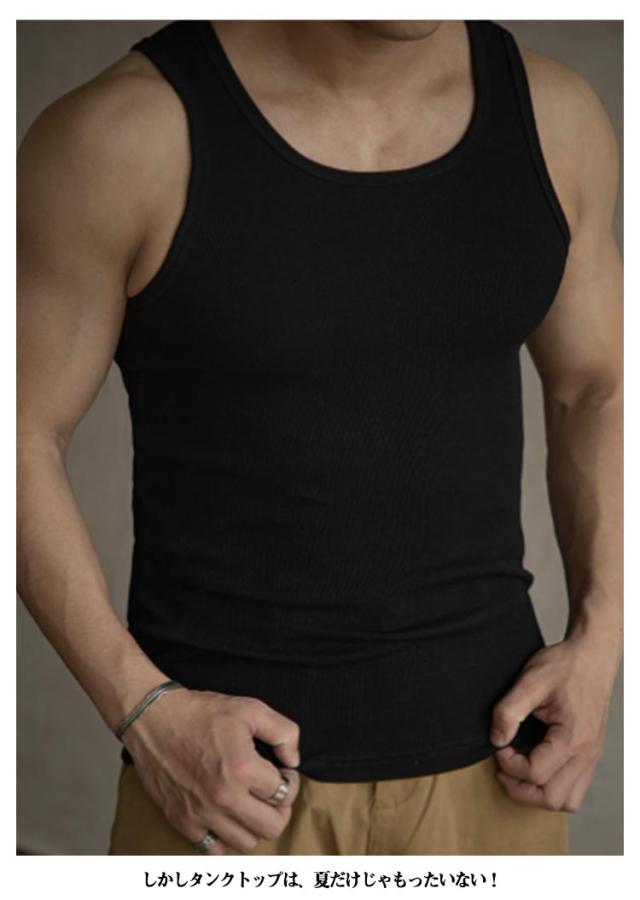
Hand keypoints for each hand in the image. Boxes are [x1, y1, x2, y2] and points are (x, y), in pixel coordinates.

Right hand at [121, 688, 301, 853]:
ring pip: (247, 843)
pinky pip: (214, 850)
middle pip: (272, 826)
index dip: (290, 780)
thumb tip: (294, 760)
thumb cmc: (201, 712)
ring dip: (255, 825)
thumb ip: (283, 731)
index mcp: (242, 768)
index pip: (284, 793)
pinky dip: (226, 838)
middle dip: (280, 808)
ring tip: (251, 803)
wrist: (153, 719)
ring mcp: (201, 813)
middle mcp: (223, 797)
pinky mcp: (183, 821)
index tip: (283, 771)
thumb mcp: (250, 708)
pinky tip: (227, 816)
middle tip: (272, 791)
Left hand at [489, 630, 619, 812]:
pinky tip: (537, 766)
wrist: (592, 656)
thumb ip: (509, 710)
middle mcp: (586, 753)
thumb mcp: (531, 680)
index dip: (509, 765)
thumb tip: (497, 738)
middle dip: (521, 789)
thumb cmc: (567, 666)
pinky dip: (553, 786)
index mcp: (573, 737)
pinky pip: (575, 788)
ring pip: (567, 800)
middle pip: (552, 798)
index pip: (536, 774)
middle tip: (503, 768)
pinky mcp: (590, 754)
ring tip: (519, 772)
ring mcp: (591, 756)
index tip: (500, 746)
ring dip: (539, 793)